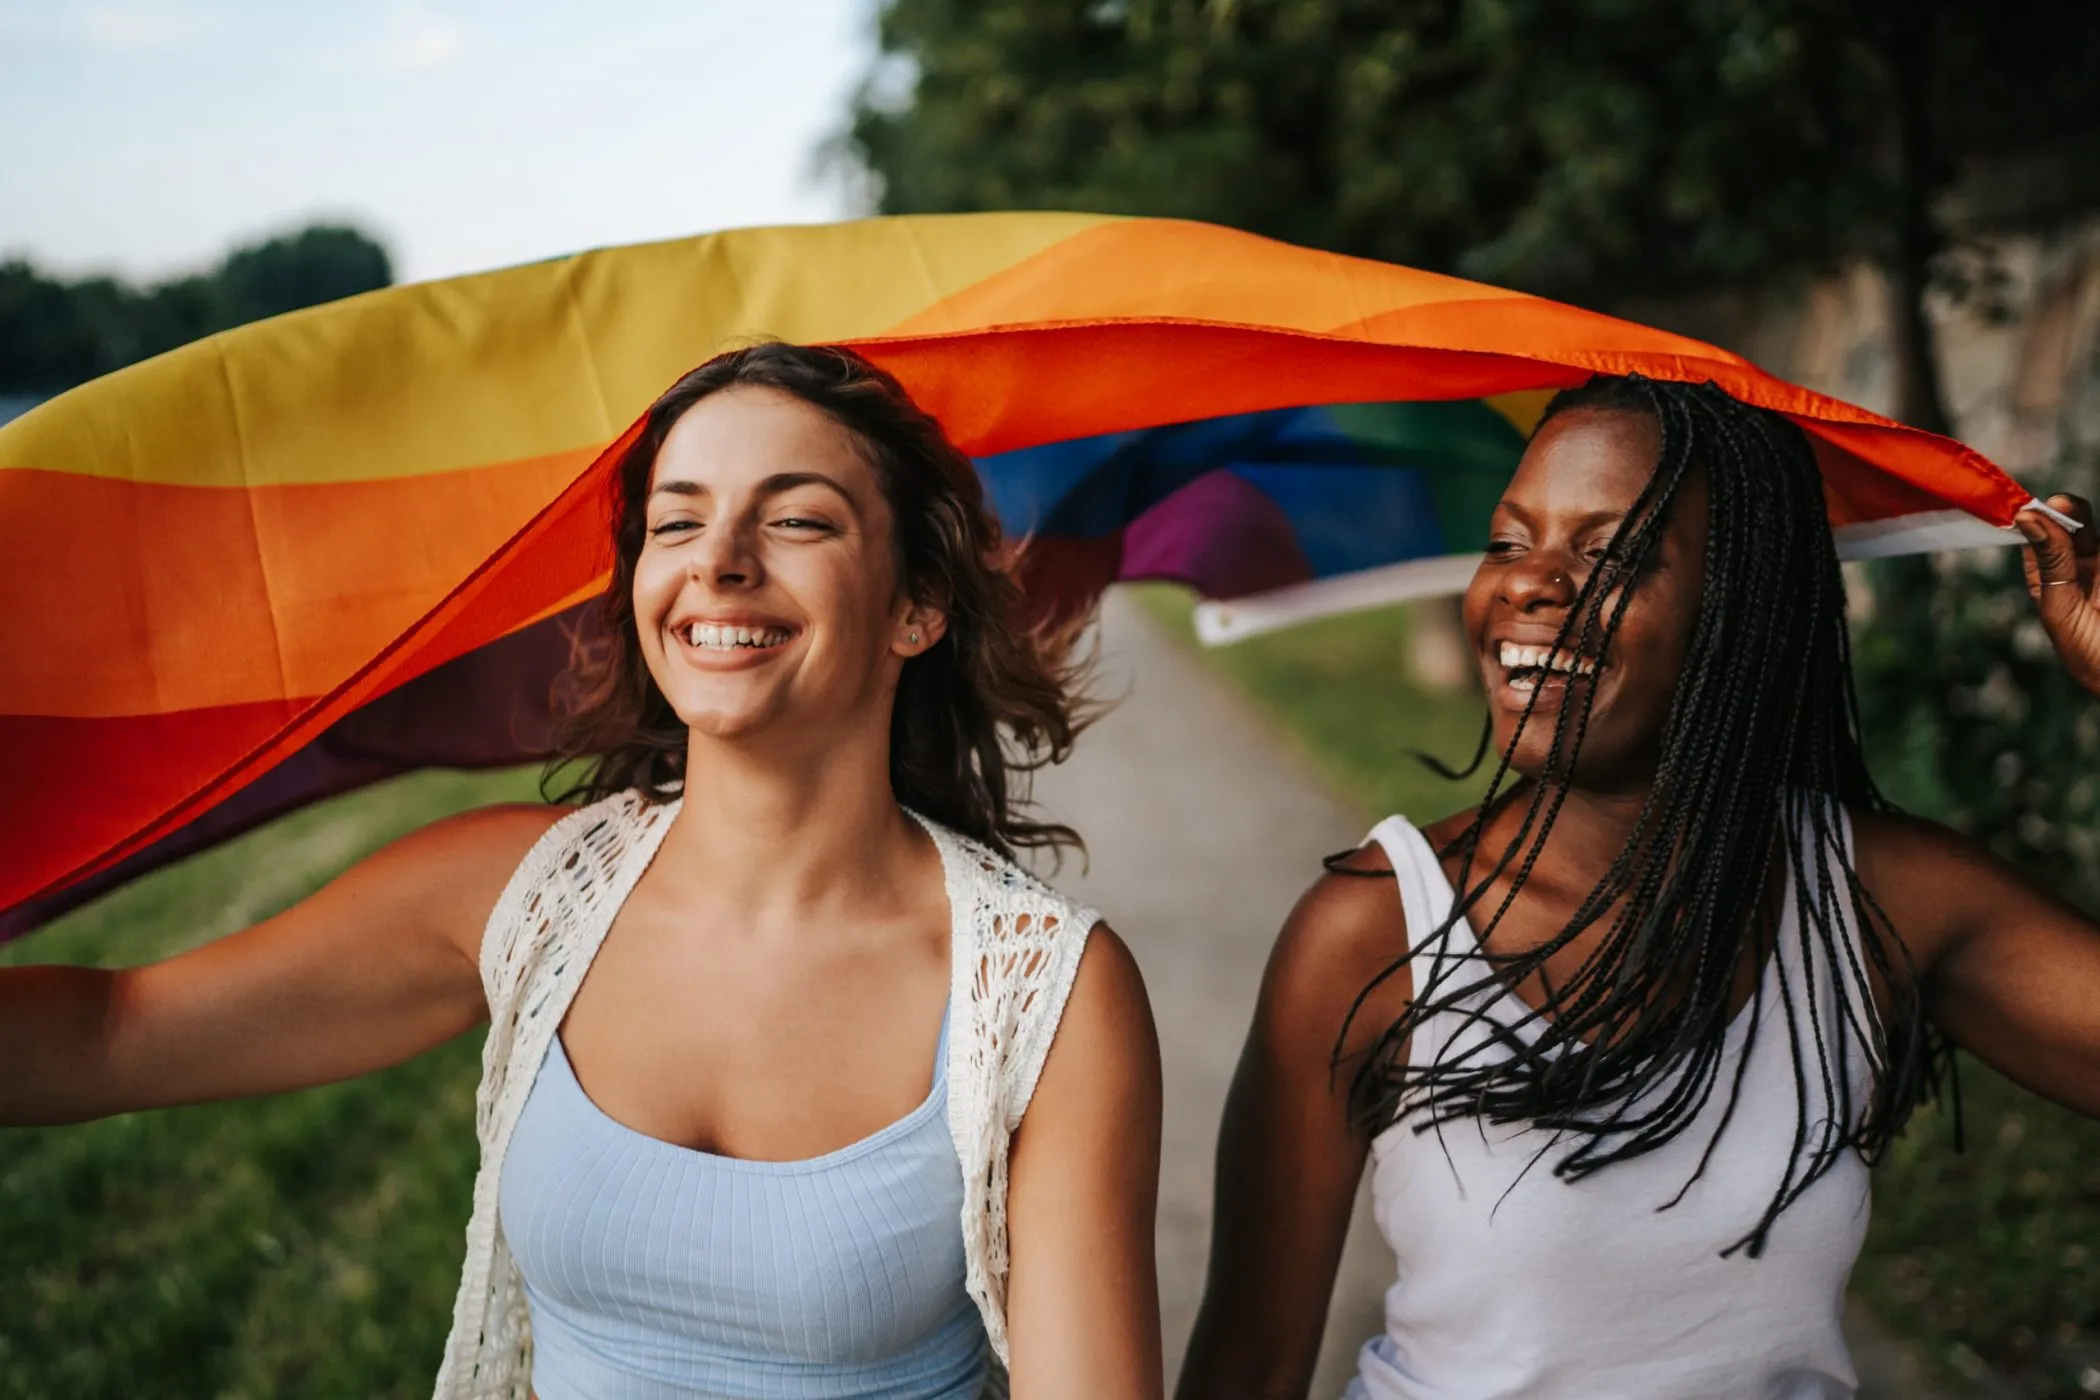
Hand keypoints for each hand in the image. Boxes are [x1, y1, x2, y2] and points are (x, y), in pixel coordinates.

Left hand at [2017, 493, 2099, 695]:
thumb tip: (2027, 518)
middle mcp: (2079, 570)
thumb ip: (2051, 561)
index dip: (2030, 522)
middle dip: (2063, 512)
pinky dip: (2093, 535)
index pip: (2036, 541)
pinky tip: (2087, 540)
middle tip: (2058, 503)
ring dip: (2081, 518)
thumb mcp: (2062, 607)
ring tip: (2068, 507)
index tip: (2026, 508)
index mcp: (2050, 582)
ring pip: (2091, 532)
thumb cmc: (2090, 654)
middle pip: (2070, 528)